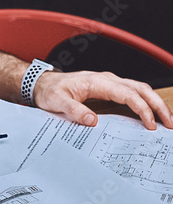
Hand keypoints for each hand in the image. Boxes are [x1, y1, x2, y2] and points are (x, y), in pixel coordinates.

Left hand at [33, 70, 172, 129]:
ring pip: (140, 89)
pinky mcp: (110, 89)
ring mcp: (110, 83)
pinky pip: (133, 93)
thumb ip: (75, 111)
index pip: (128, 94)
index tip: (149, 124)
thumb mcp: (58, 102)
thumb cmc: (51, 91)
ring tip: (167, 120)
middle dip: (158, 105)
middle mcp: (108, 80)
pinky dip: (146, 102)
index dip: (142, 108)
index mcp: (98, 82)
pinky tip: (151, 114)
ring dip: (155, 103)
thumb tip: (93, 121)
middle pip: (141, 89)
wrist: (44, 84)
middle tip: (170, 123)